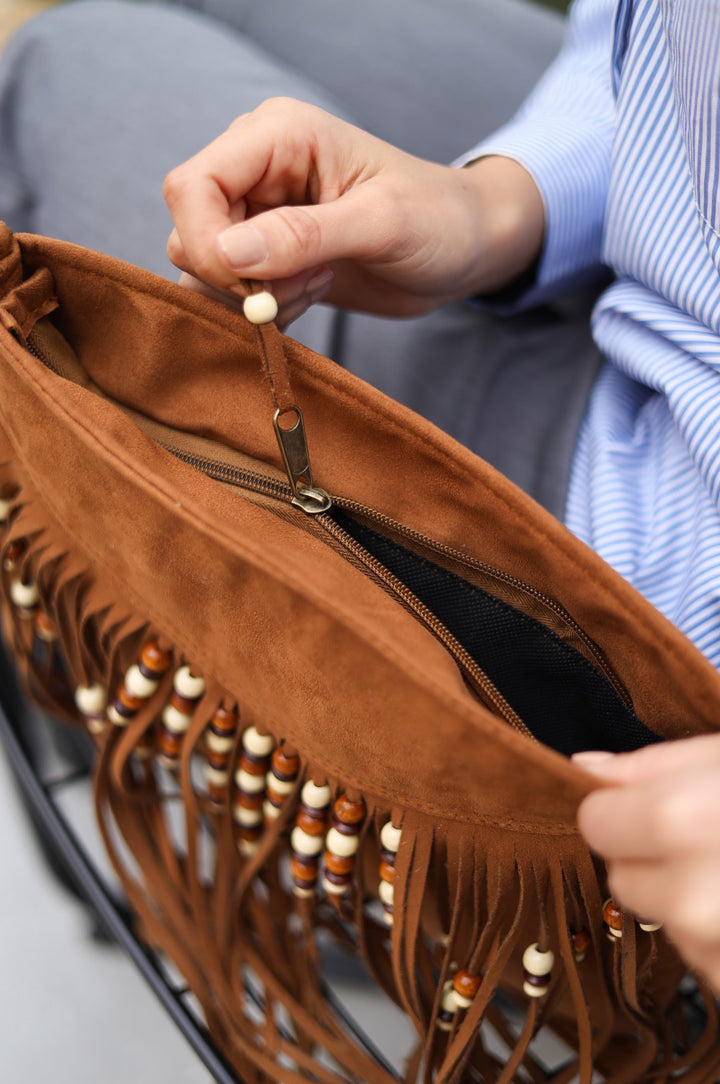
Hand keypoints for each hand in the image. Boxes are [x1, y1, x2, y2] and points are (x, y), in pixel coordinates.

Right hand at [163, 97, 543, 326]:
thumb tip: (228, 254)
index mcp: (276, 136)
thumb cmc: (438, 219)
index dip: (207, 243)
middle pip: (190, 231)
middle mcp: (256, 170)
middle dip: (237, 278)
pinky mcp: (267, 255)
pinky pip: (230, 293)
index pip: (192, 186)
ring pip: (205, 269)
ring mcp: (258, 214)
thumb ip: (304, 236)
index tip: (252, 288)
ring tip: (317, 284)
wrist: (465, 250)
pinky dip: (264, 310)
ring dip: (255, 298)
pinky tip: (312, 293)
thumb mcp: (381, 224)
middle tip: (305, 283)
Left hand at [575, 736, 719, 991]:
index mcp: (681, 822)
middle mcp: (693, 899)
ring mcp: (714, 949)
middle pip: (624, 883)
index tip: (651, 806)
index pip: (595, 826)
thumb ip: (652, 765)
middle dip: (655, 863)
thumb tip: (584, 769)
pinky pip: (704, 962)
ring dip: (692, 905)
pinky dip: (719, 939)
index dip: (622, 812)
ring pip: (667, 925)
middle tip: (708, 840)